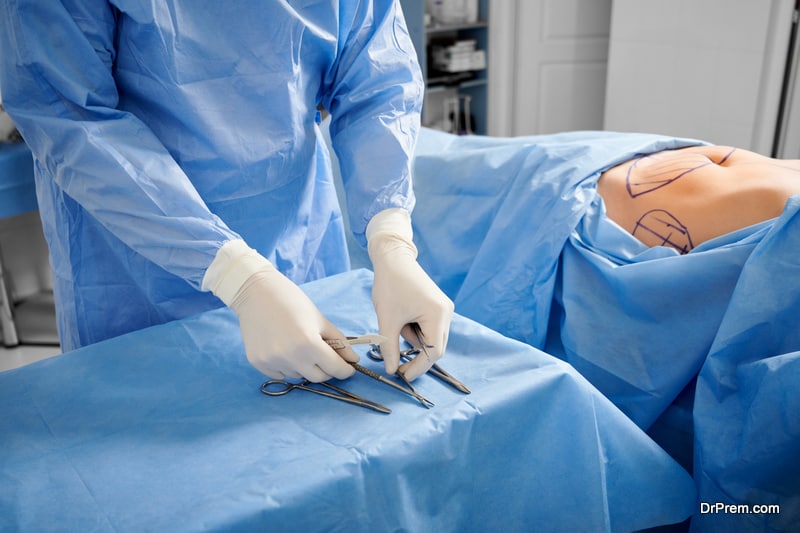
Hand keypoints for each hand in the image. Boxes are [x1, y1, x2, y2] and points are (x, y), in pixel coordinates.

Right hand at [230, 269, 358, 380]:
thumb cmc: (291, 301)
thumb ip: (339, 342)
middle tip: (326, 356)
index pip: (335, 369)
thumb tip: (353, 360)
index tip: (348, 368)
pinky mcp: (258, 363)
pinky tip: (284, 348)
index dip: (345, 370)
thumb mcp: (320, 320)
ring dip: (305, 367)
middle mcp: (290, 357)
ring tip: (299, 346)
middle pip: (318, 377)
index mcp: (309, 344)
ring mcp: (272, 362)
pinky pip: (281, 374)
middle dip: (327, 369)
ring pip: (299, 376)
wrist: (256, 292)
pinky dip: (288, 366)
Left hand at [368, 211, 453, 380]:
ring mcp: (444, 308)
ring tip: (395, 322)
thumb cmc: (389, 286)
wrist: (393, 258)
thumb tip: (391, 371)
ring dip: (412, 338)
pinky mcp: (438, 306)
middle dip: (416, 356)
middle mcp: (446, 312)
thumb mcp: (387, 320)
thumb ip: (390, 348)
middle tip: (397, 366)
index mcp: (438, 314)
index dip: (418, 367)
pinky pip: (429, 327)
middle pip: (436, 346)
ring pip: (431, 337)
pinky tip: (402, 317)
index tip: (401, 375)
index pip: (433, 352)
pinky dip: (414, 329)